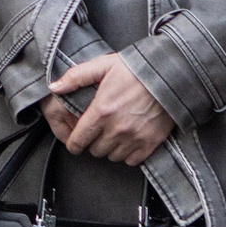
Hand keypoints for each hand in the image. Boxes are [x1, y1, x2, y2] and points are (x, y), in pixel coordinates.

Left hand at [45, 54, 174, 165]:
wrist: (171, 75)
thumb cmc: (136, 68)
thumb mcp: (103, 66)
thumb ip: (76, 77)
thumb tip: (54, 87)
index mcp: (101, 111)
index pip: (78, 140)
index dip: (74, 143)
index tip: (75, 142)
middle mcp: (116, 128)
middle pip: (95, 150)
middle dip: (93, 142)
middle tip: (98, 131)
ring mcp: (134, 137)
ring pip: (112, 156)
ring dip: (110, 149)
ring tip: (113, 134)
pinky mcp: (150, 143)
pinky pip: (131, 160)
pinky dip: (128, 154)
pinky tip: (128, 140)